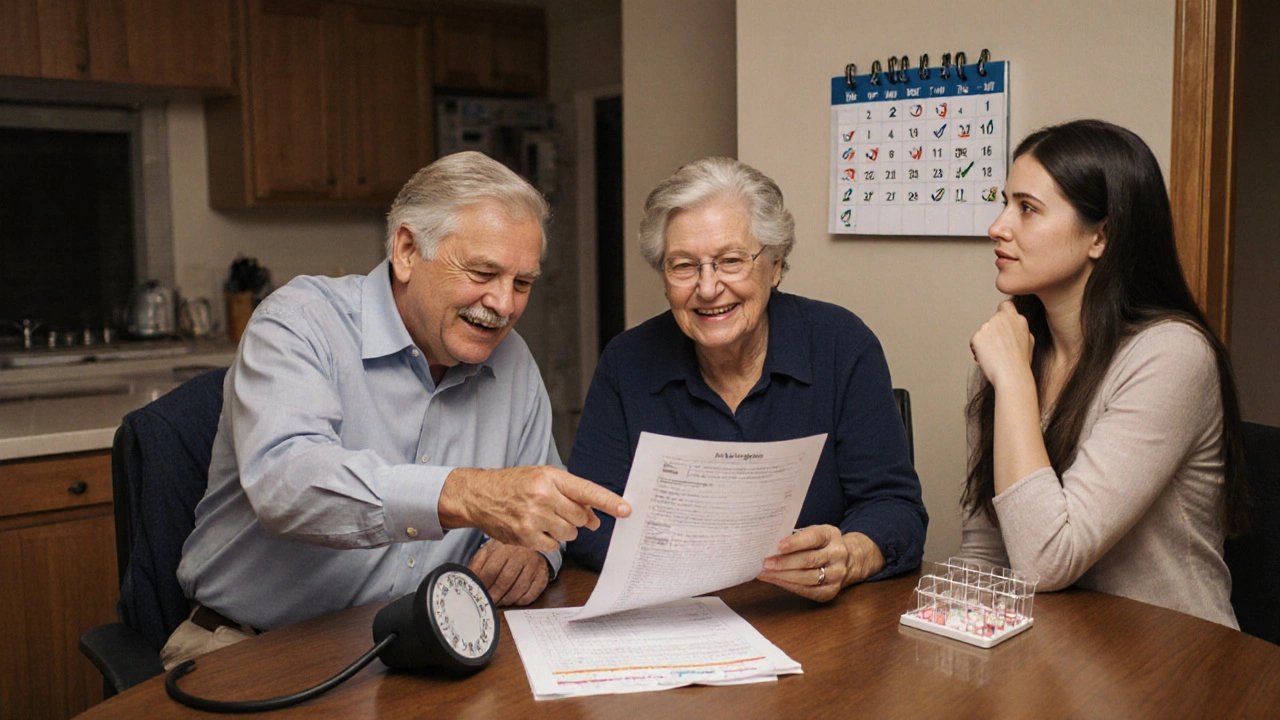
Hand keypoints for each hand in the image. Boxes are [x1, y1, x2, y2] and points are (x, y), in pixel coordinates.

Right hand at [439, 466, 630, 553]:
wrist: (481, 495)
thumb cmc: (515, 485)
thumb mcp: (544, 480)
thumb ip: (572, 497)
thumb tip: (595, 519)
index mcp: (551, 477)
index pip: (586, 490)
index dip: (609, 501)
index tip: (626, 510)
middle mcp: (543, 496)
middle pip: (580, 517)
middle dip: (576, 518)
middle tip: (559, 512)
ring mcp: (533, 517)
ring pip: (569, 533)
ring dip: (563, 530)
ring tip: (544, 518)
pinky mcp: (525, 535)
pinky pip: (553, 546)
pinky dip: (549, 540)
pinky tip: (535, 529)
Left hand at [468, 539, 549, 605]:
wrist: (531, 543)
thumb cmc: (506, 550)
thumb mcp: (489, 551)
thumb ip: (477, 564)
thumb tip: (466, 579)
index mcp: (505, 547)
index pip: (491, 570)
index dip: (483, 585)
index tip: (478, 594)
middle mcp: (522, 554)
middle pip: (505, 581)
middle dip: (494, 596)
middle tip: (487, 603)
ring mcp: (534, 564)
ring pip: (518, 589)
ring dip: (506, 600)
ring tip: (498, 603)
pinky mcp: (543, 575)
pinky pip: (531, 594)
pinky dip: (521, 601)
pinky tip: (514, 601)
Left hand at [757, 526, 885, 601]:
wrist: (845, 560)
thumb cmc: (819, 545)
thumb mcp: (813, 533)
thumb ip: (796, 538)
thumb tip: (769, 546)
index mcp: (830, 535)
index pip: (812, 537)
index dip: (795, 543)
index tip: (778, 546)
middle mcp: (837, 554)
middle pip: (809, 560)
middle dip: (784, 563)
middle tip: (766, 563)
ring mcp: (837, 574)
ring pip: (807, 578)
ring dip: (783, 576)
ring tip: (766, 573)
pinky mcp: (831, 591)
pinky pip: (808, 591)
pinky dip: (789, 586)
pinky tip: (776, 581)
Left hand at [970, 300, 1034, 389]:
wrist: (1011, 375)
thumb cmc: (1021, 362)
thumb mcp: (1029, 340)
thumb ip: (1020, 328)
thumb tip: (1014, 326)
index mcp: (1017, 319)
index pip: (1005, 306)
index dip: (1003, 313)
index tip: (1002, 322)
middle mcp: (1001, 319)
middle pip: (992, 321)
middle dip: (993, 332)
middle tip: (999, 348)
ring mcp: (988, 326)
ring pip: (983, 332)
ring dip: (985, 341)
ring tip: (995, 356)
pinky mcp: (977, 336)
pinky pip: (975, 341)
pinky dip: (978, 349)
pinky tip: (988, 358)